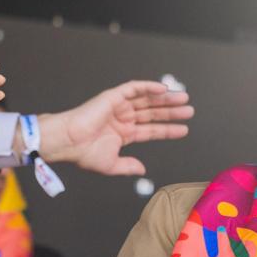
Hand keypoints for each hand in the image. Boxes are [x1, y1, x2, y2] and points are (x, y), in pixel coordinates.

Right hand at [36, 81, 192, 175]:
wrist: (66, 142)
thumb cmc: (83, 153)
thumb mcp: (111, 164)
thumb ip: (128, 166)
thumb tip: (142, 170)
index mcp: (123, 133)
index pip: (151, 130)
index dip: (167, 130)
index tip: (184, 129)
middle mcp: (122, 118)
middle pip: (153, 113)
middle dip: (171, 112)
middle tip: (189, 111)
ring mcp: (118, 107)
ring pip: (147, 100)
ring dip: (165, 99)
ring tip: (183, 99)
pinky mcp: (113, 96)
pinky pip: (134, 88)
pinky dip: (149, 87)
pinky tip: (163, 89)